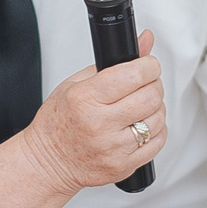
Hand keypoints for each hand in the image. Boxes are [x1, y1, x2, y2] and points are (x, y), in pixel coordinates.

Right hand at [19, 29, 163, 192]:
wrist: (49, 162)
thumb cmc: (58, 122)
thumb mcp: (76, 83)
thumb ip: (113, 62)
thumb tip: (144, 42)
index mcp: (85, 98)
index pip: (134, 75)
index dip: (149, 66)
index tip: (148, 65)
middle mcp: (100, 124)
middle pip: (151, 96)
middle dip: (154, 84)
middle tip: (145, 84)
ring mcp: (113, 148)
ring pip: (157, 119)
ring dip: (156, 108)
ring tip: (141, 106)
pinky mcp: (123, 166)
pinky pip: (157, 142)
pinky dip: (156, 130)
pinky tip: (141, 125)